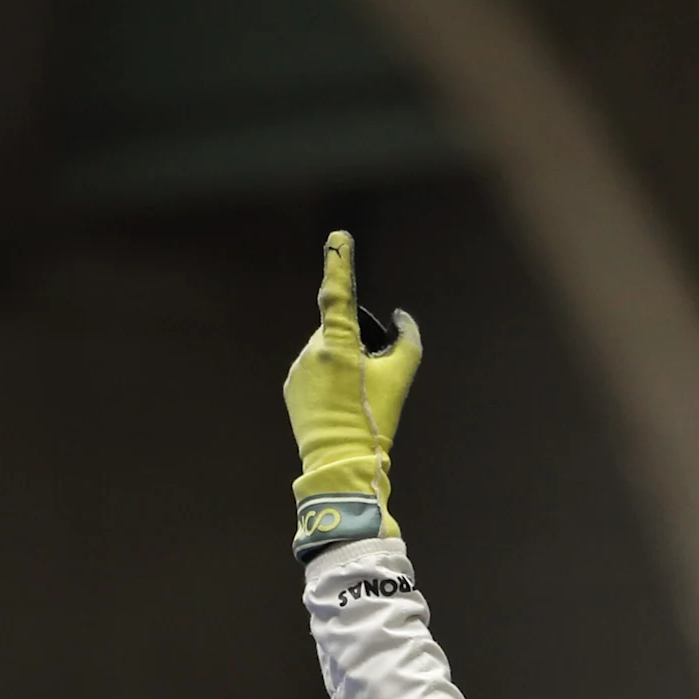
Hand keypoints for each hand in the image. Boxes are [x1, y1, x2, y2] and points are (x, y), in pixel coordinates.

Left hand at [283, 231, 421, 547]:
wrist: (340, 461)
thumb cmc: (374, 420)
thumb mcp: (400, 379)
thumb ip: (407, 340)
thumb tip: (401, 317)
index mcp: (337, 344)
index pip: (337, 294)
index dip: (339, 262)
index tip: (339, 237)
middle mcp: (312, 350)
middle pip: (339, 333)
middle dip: (355, 347)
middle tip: (371, 383)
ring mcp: (298, 369)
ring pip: (326, 352)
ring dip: (341, 365)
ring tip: (354, 401)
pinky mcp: (291, 386)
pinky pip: (313, 371)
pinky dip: (328, 381)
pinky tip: (338, 407)